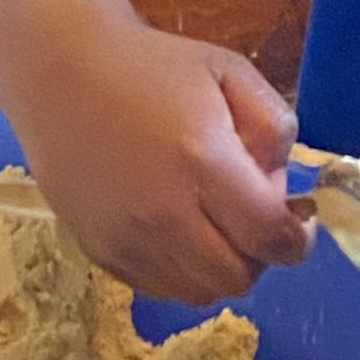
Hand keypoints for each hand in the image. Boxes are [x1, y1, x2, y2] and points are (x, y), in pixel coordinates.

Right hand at [0, 11, 312, 306]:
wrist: (61, 69)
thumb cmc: (152, 66)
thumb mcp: (230, 71)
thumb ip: (275, 127)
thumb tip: (284, 189)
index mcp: (203, 161)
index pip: (270, 238)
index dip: (297, 238)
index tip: (299, 219)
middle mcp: (163, 212)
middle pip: (238, 278)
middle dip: (260, 255)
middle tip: (253, 219)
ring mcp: (125, 238)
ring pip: (199, 293)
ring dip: (220, 267)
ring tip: (215, 224)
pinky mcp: (99, 250)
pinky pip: (158, 289)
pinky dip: (180, 272)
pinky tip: (178, 230)